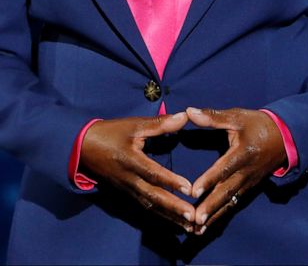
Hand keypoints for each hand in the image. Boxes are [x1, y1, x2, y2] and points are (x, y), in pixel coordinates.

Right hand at [80, 112, 193, 231]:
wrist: (80, 146)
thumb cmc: (110, 133)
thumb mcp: (134, 125)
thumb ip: (160, 123)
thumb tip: (185, 116)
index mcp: (131, 161)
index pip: (153, 174)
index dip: (171, 181)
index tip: (189, 189)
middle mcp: (129, 179)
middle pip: (153, 196)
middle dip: (173, 208)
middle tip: (193, 217)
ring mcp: (126, 188)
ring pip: (149, 205)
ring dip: (169, 216)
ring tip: (188, 226)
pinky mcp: (126, 192)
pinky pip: (144, 205)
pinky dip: (159, 214)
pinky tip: (173, 221)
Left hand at [185, 107, 286, 234]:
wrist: (285, 136)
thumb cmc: (258, 124)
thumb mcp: (238, 117)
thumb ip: (213, 117)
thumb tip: (189, 112)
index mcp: (243, 152)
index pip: (224, 167)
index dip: (210, 179)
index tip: (194, 191)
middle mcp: (246, 170)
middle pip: (227, 190)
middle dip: (211, 206)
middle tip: (196, 219)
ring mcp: (248, 181)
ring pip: (230, 201)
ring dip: (214, 215)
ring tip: (197, 230)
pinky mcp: (249, 187)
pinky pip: (234, 203)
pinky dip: (220, 215)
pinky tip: (207, 226)